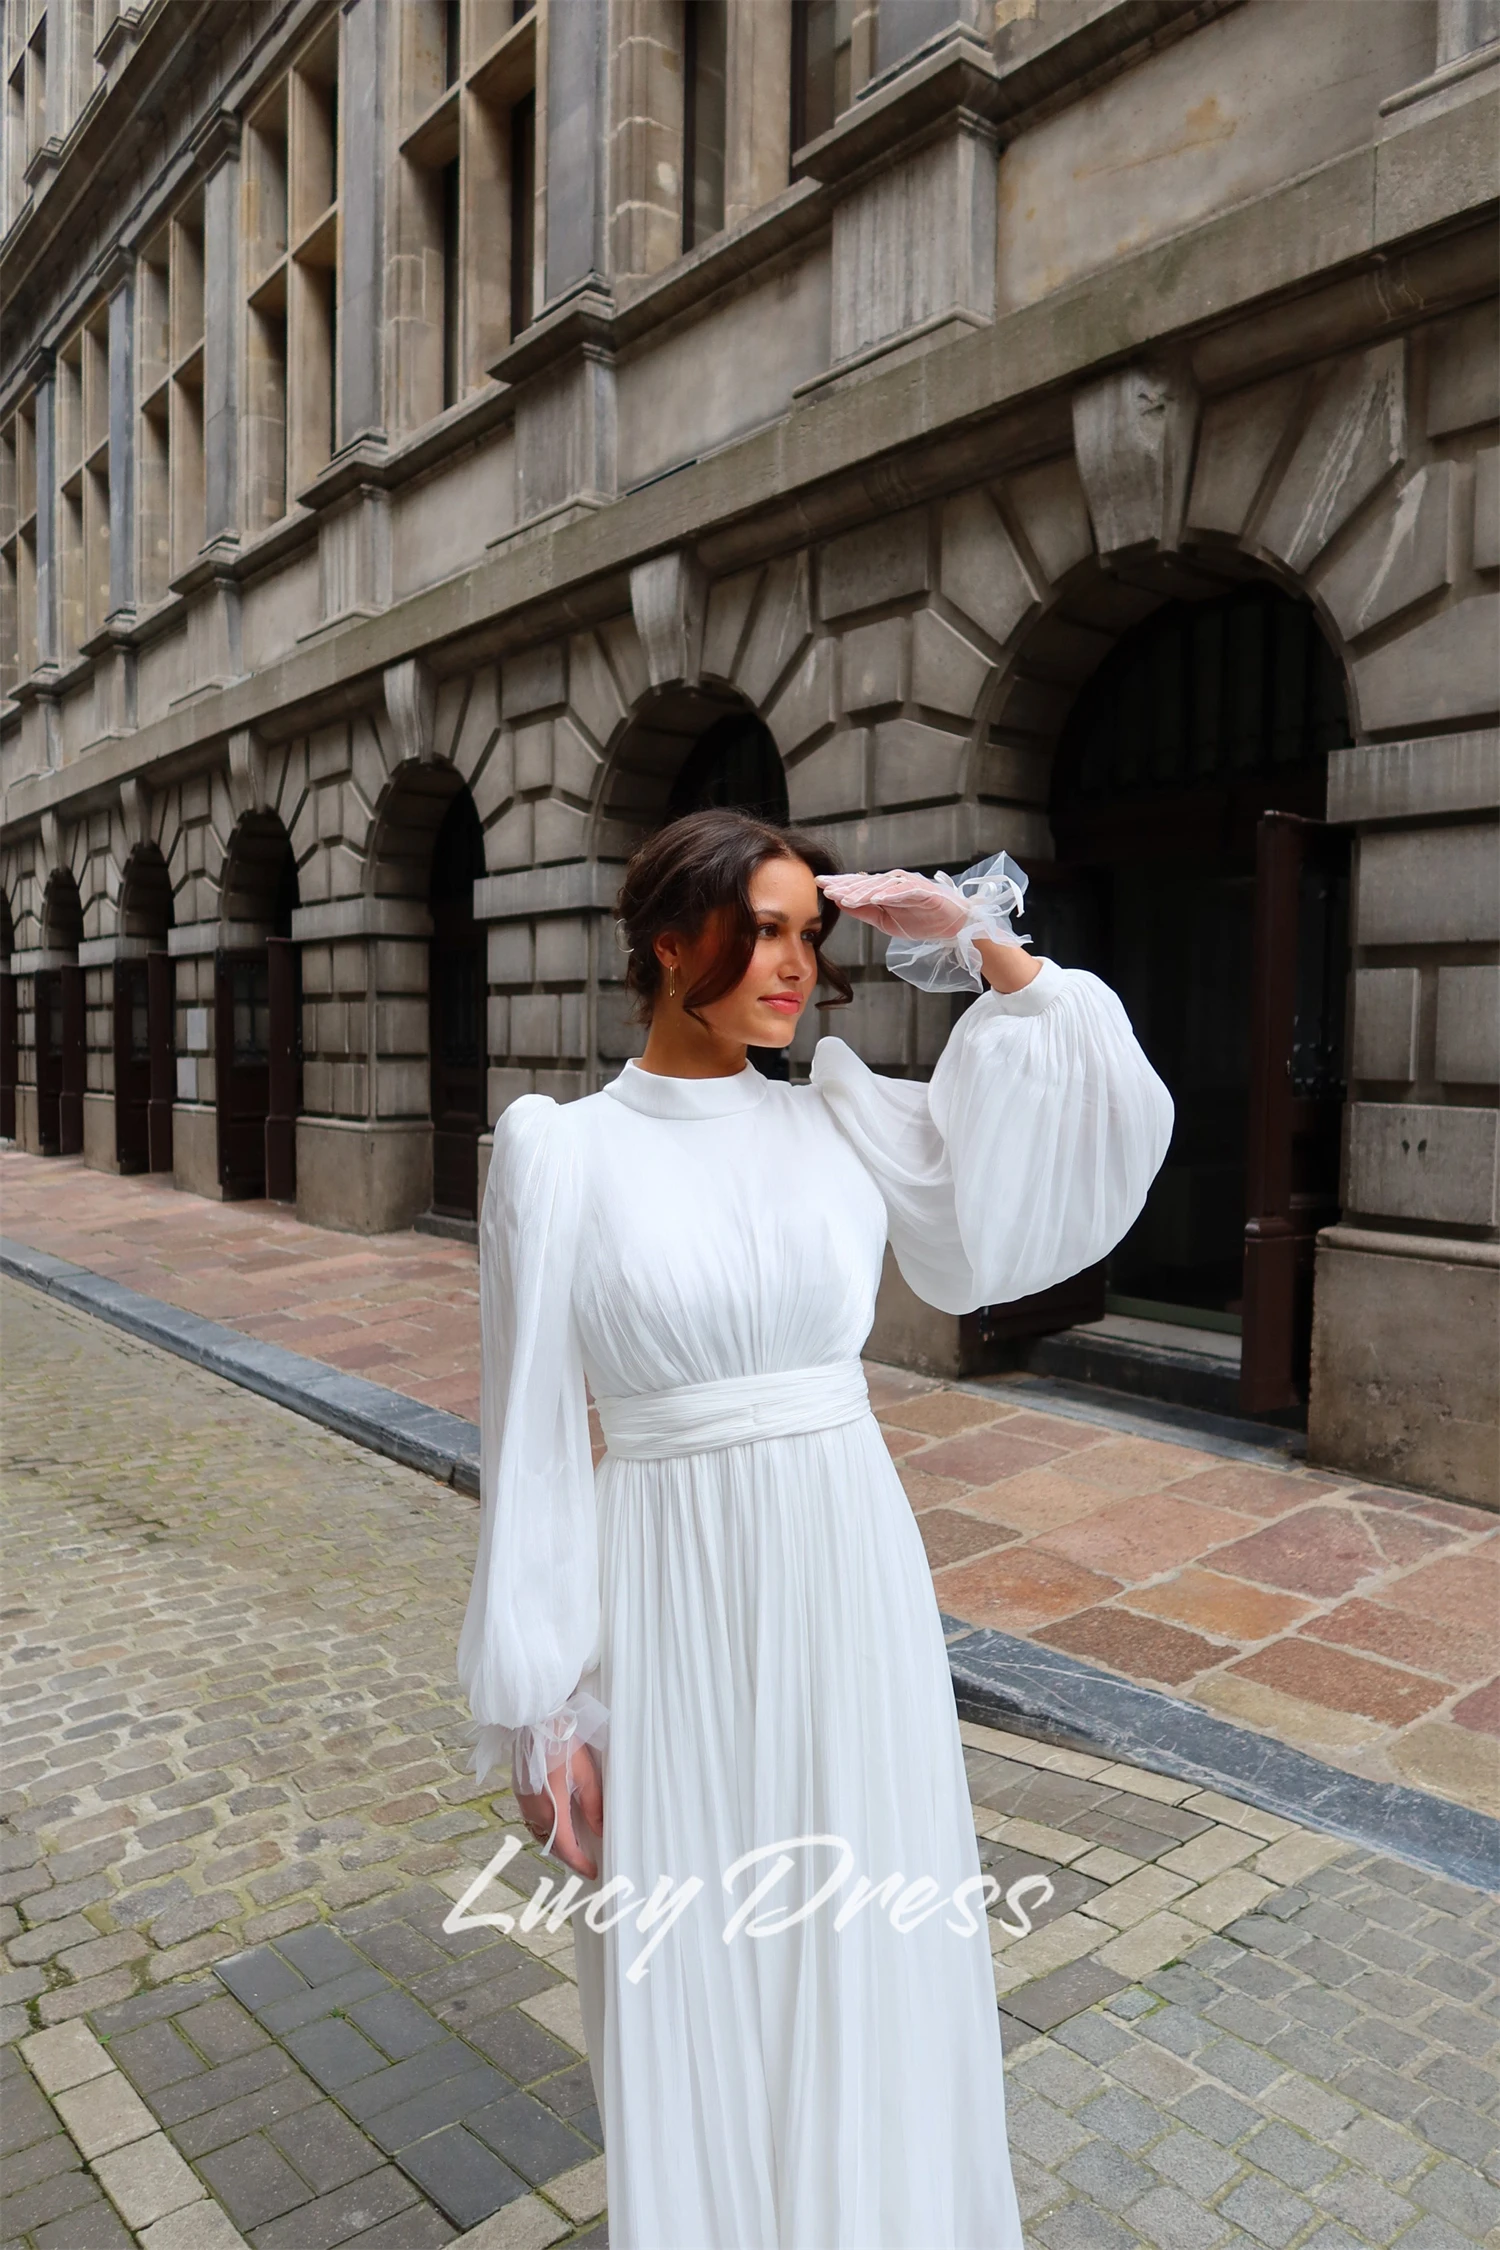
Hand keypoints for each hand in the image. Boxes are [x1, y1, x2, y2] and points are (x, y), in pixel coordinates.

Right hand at [515, 1741, 602, 1880]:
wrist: (534, 1721)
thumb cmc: (562, 1743)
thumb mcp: (585, 1774)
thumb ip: (593, 1805)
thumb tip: (599, 1830)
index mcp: (552, 1809)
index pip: (566, 1848)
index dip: (581, 1864)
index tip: (594, 1872)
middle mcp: (534, 1812)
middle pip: (552, 1845)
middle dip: (569, 1858)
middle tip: (586, 1863)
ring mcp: (525, 1804)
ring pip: (541, 1835)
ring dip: (557, 1845)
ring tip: (575, 1847)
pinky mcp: (521, 1794)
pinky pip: (533, 1822)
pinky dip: (547, 1831)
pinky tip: (558, 1825)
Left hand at [816, 869, 970, 940]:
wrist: (953, 926)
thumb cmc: (921, 920)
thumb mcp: (885, 920)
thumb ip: (864, 911)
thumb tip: (840, 903)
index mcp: (884, 889)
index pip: (858, 885)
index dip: (839, 884)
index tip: (818, 885)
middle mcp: (894, 882)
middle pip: (865, 881)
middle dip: (843, 884)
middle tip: (823, 886)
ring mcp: (909, 884)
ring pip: (880, 885)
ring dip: (861, 890)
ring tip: (844, 896)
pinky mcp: (923, 891)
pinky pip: (903, 891)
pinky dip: (889, 893)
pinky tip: (875, 898)